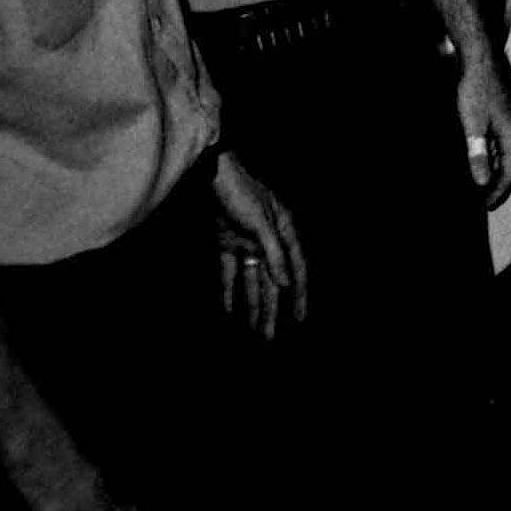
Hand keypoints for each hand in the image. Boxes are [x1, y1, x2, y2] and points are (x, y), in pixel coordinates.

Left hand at [211, 150, 308, 337]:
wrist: (211, 173)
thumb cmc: (241, 192)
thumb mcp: (261, 222)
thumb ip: (274, 253)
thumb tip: (285, 284)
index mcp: (283, 231)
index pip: (296, 268)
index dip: (299, 294)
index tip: (298, 318)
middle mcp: (268, 239)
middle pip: (271, 280)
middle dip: (270, 309)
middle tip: (268, 337)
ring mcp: (247, 241)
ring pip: (252, 280)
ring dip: (252, 304)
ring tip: (253, 329)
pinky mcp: (226, 242)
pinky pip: (229, 272)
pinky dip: (229, 290)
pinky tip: (229, 309)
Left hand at [455, 48, 510, 205]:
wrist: (480, 54)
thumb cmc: (475, 87)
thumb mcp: (471, 124)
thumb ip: (477, 153)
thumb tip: (482, 180)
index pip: (510, 172)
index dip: (499, 191)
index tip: (487, 206)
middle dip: (500, 183)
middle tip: (486, 199)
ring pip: (510, 151)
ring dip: (497, 168)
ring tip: (484, 181)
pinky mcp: (508, 109)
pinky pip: (506, 139)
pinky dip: (496, 153)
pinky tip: (484, 153)